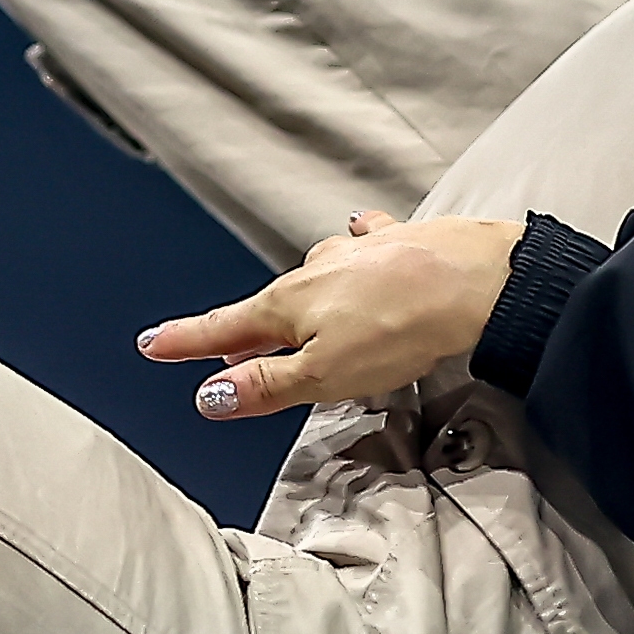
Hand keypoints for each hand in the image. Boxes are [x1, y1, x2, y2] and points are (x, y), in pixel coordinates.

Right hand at [139, 212, 524, 419]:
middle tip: (213, 344)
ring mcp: (357, 253)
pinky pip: (365, 243)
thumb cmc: (405, 327)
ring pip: (314, 275)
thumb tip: (213, 397)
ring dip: (296, 297)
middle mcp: (316, 271)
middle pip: (267, 306)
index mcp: (289, 306)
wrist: (479, 280)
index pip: (223, 331)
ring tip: (288, 310)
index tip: (153, 345)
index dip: (186, 343)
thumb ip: (267, 385)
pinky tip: (359, 236)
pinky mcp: (400, 243)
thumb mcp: (325, 375)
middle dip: (240, 327)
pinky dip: (355, 248)